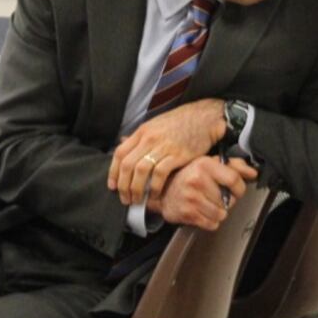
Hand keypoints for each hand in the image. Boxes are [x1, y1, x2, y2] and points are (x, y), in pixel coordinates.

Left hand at [109, 98, 224, 205]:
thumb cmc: (180, 123)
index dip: (113, 172)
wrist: (204, 118)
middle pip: (128, 164)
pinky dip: (154, 187)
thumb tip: (123, 142)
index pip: (120, 153)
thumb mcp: (155, 125)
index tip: (113, 186)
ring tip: (137, 200)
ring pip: (141, 170)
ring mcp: (163, 146)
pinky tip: (154, 195)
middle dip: (123, 185)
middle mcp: (149, 138)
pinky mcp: (178, 155)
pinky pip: (160, 174)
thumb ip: (140, 136)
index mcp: (142, 131)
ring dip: (136, 189)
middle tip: (125, 199)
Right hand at [157, 156, 258, 230]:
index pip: (234, 180)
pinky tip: (202, 212)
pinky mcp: (187, 213)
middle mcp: (197, 180)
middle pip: (229, 200)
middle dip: (227, 201)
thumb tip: (253, 173)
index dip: (240, 188)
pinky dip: (210, 221)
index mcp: (205, 165)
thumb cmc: (188, 176)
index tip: (237, 190)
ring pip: (221, 214)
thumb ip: (234, 166)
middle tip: (217, 196)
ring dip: (218, 212)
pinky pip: (211, 224)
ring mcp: (191, 198)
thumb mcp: (210, 164)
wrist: (161, 190)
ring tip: (208, 204)